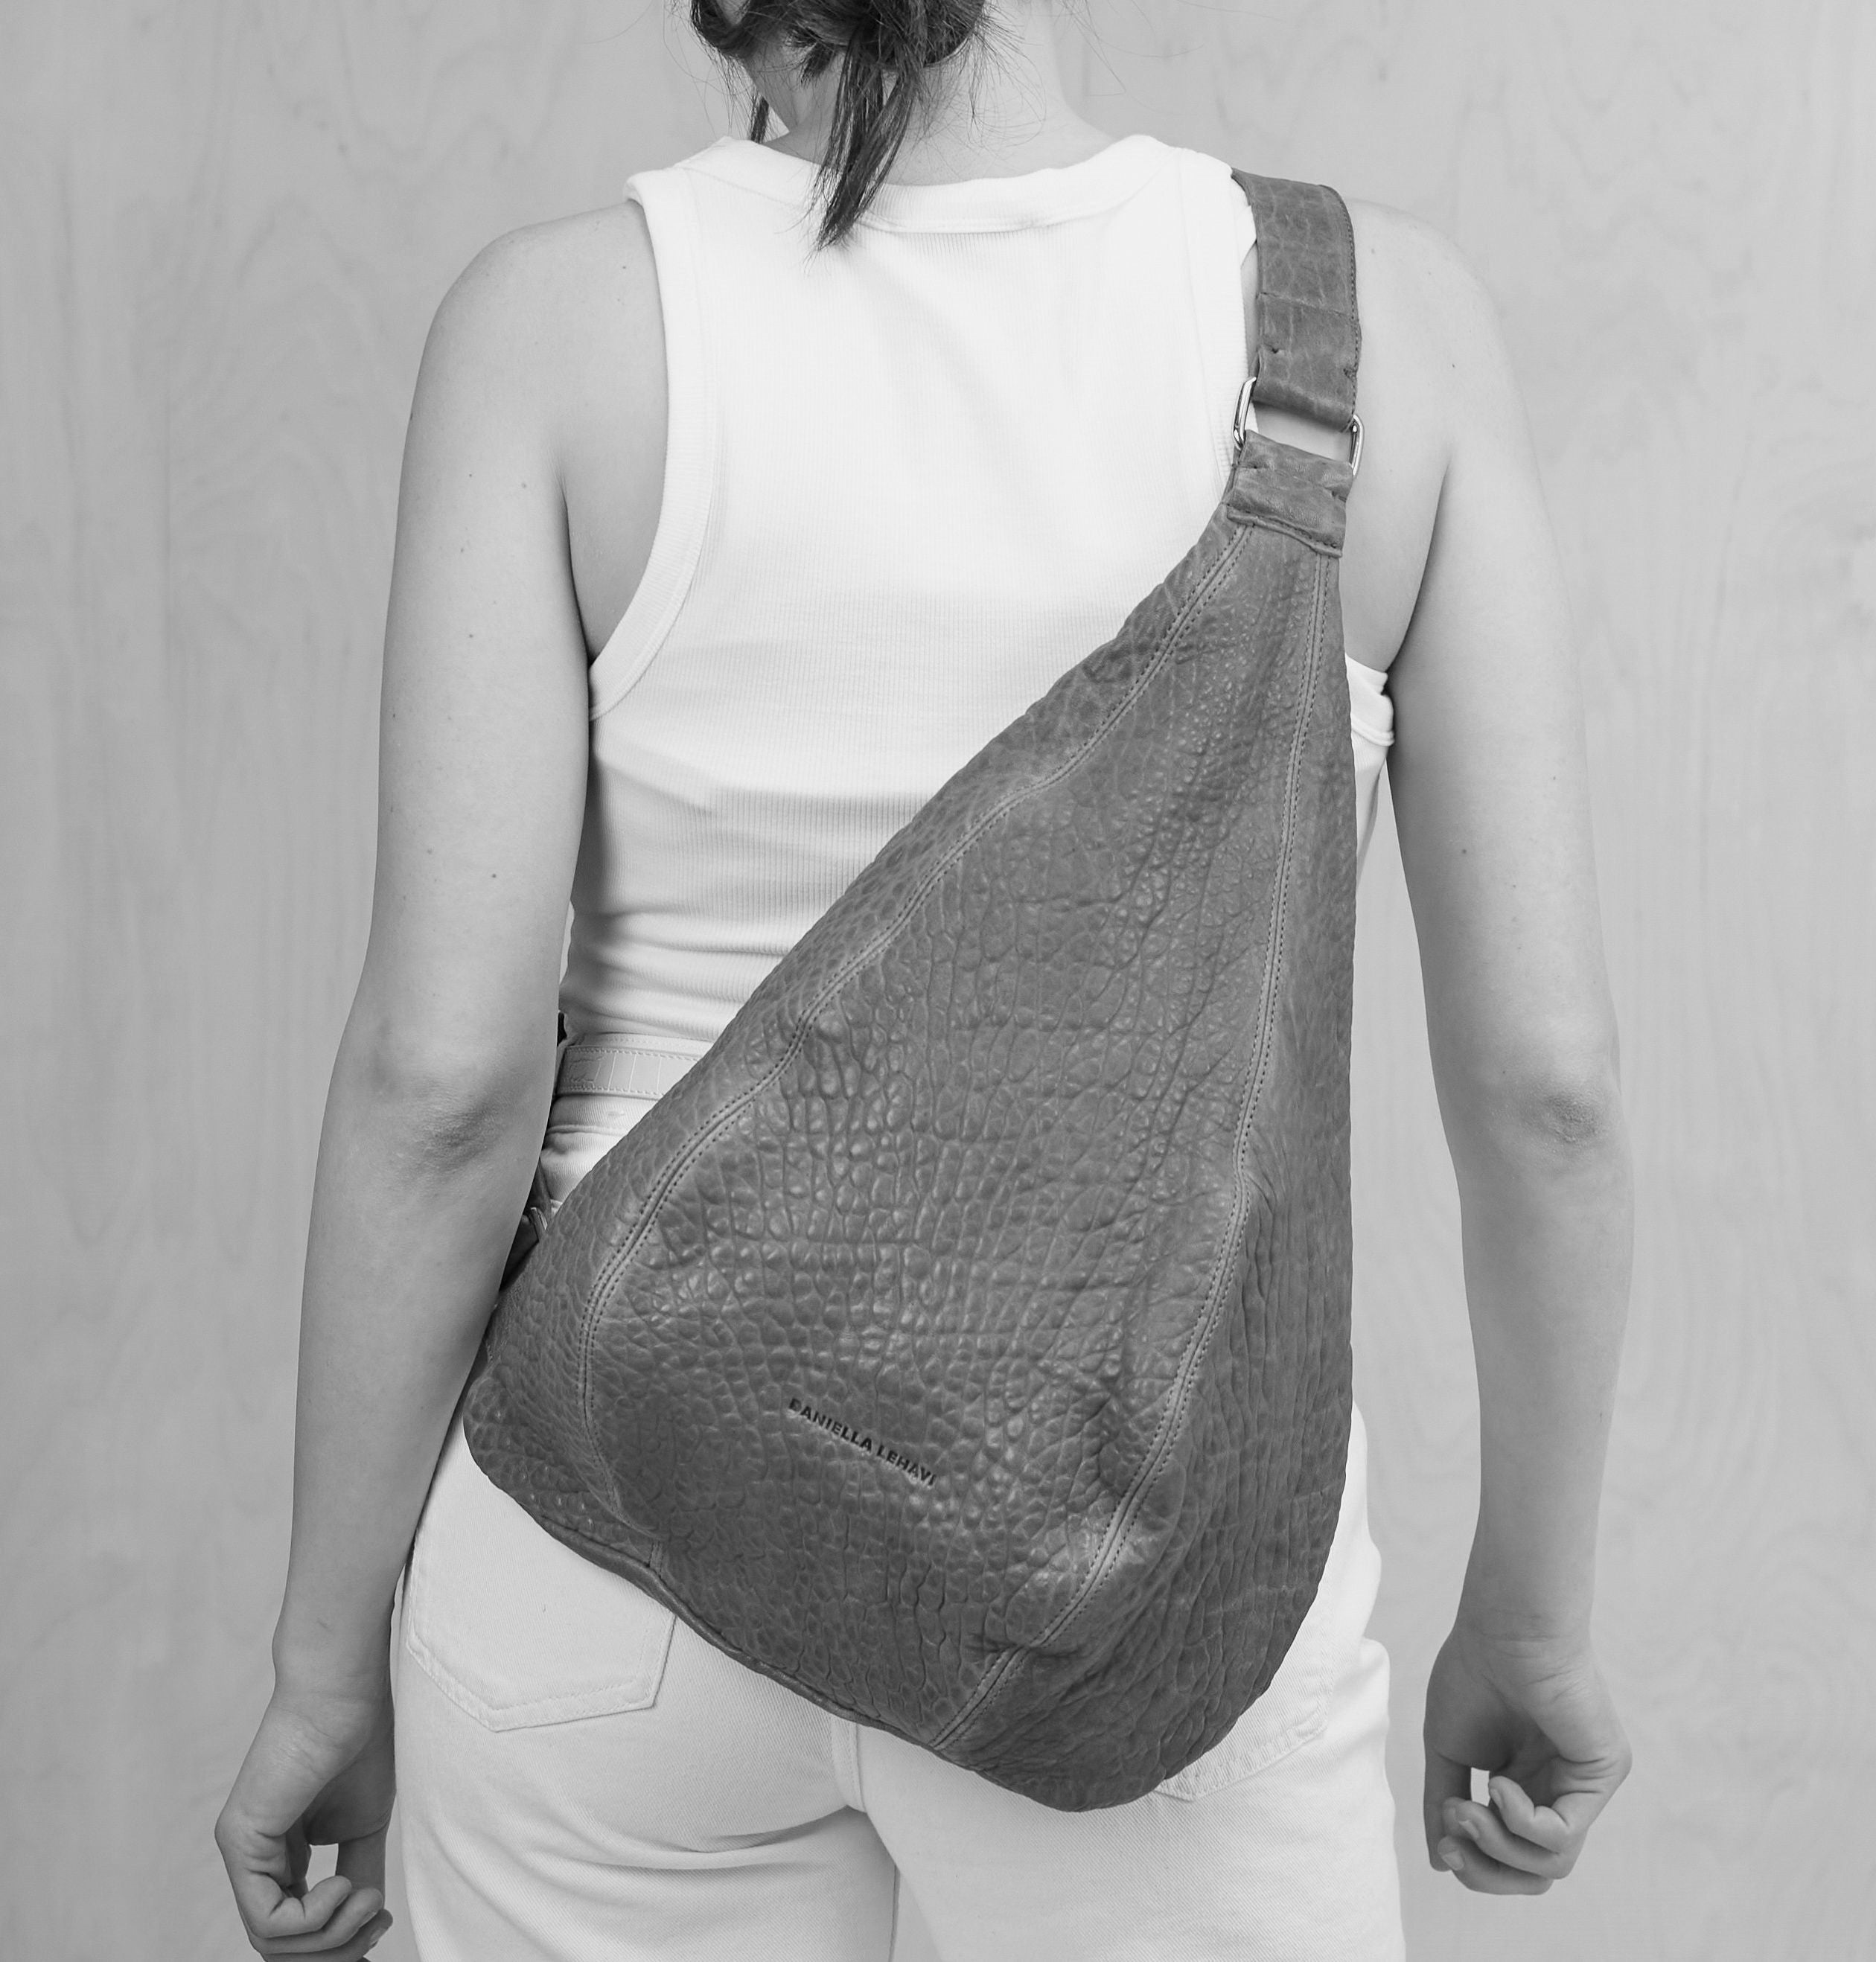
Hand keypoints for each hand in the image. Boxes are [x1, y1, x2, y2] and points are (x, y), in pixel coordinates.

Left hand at [216, 1671, 395, 1956]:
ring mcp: (243, 1852)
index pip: (294, 1930)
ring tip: (365, 1900)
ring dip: (332, 1935)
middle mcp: (256, 1859)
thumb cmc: (360, 1741)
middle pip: (282, 1948)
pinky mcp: (240, 1841)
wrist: (345, 1693)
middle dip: (336, 1951)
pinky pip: (267, 1918)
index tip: (380, 1928)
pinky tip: (342, 1886)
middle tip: (375, 1922)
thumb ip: (358, 1873)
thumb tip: (363, 1922)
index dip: (338, 1945)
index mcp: (284, 1856)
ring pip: (273, 1942)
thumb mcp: (364, 1825)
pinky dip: (312, 1919)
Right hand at [1421, 1611, 1630, 1894]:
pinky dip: (1523, 1823)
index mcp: (1523, 1784)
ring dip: (1499, 1847)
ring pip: (1551, 1866)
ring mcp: (1582, 1785)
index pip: (1509, 1856)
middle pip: (1534, 1874)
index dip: (1475, 1865)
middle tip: (1454, 1841)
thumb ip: (1444, 1803)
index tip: (1443, 1842)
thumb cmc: (1473, 1671)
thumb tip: (1442, 1862)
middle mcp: (1557, 1790)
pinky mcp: (1602, 1774)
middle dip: (1488, 1871)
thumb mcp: (1447, 1750)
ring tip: (1469, 1808)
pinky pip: (1565, 1836)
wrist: (1502, 1627)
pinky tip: (1500, 1785)